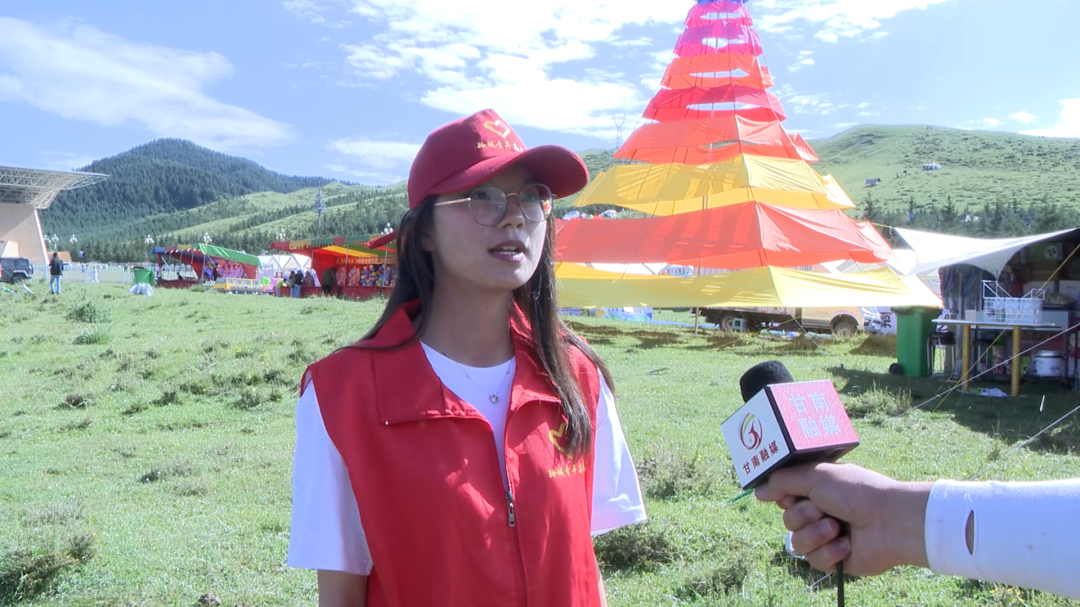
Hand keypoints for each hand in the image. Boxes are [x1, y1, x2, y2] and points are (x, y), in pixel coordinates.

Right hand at [755, 463, 932, 576]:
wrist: (890, 522)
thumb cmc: (856, 492)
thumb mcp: (815, 476)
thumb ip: (782, 482)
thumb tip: (758, 491)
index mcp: (816, 489)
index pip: (784, 495)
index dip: (783, 497)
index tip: (790, 495)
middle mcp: (820, 511)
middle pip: (787, 519)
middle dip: (802, 515)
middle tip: (821, 509)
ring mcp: (827, 535)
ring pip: (797, 541)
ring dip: (816, 534)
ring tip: (837, 528)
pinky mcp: (835, 558)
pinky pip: (814, 560)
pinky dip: (829, 551)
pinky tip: (846, 545)